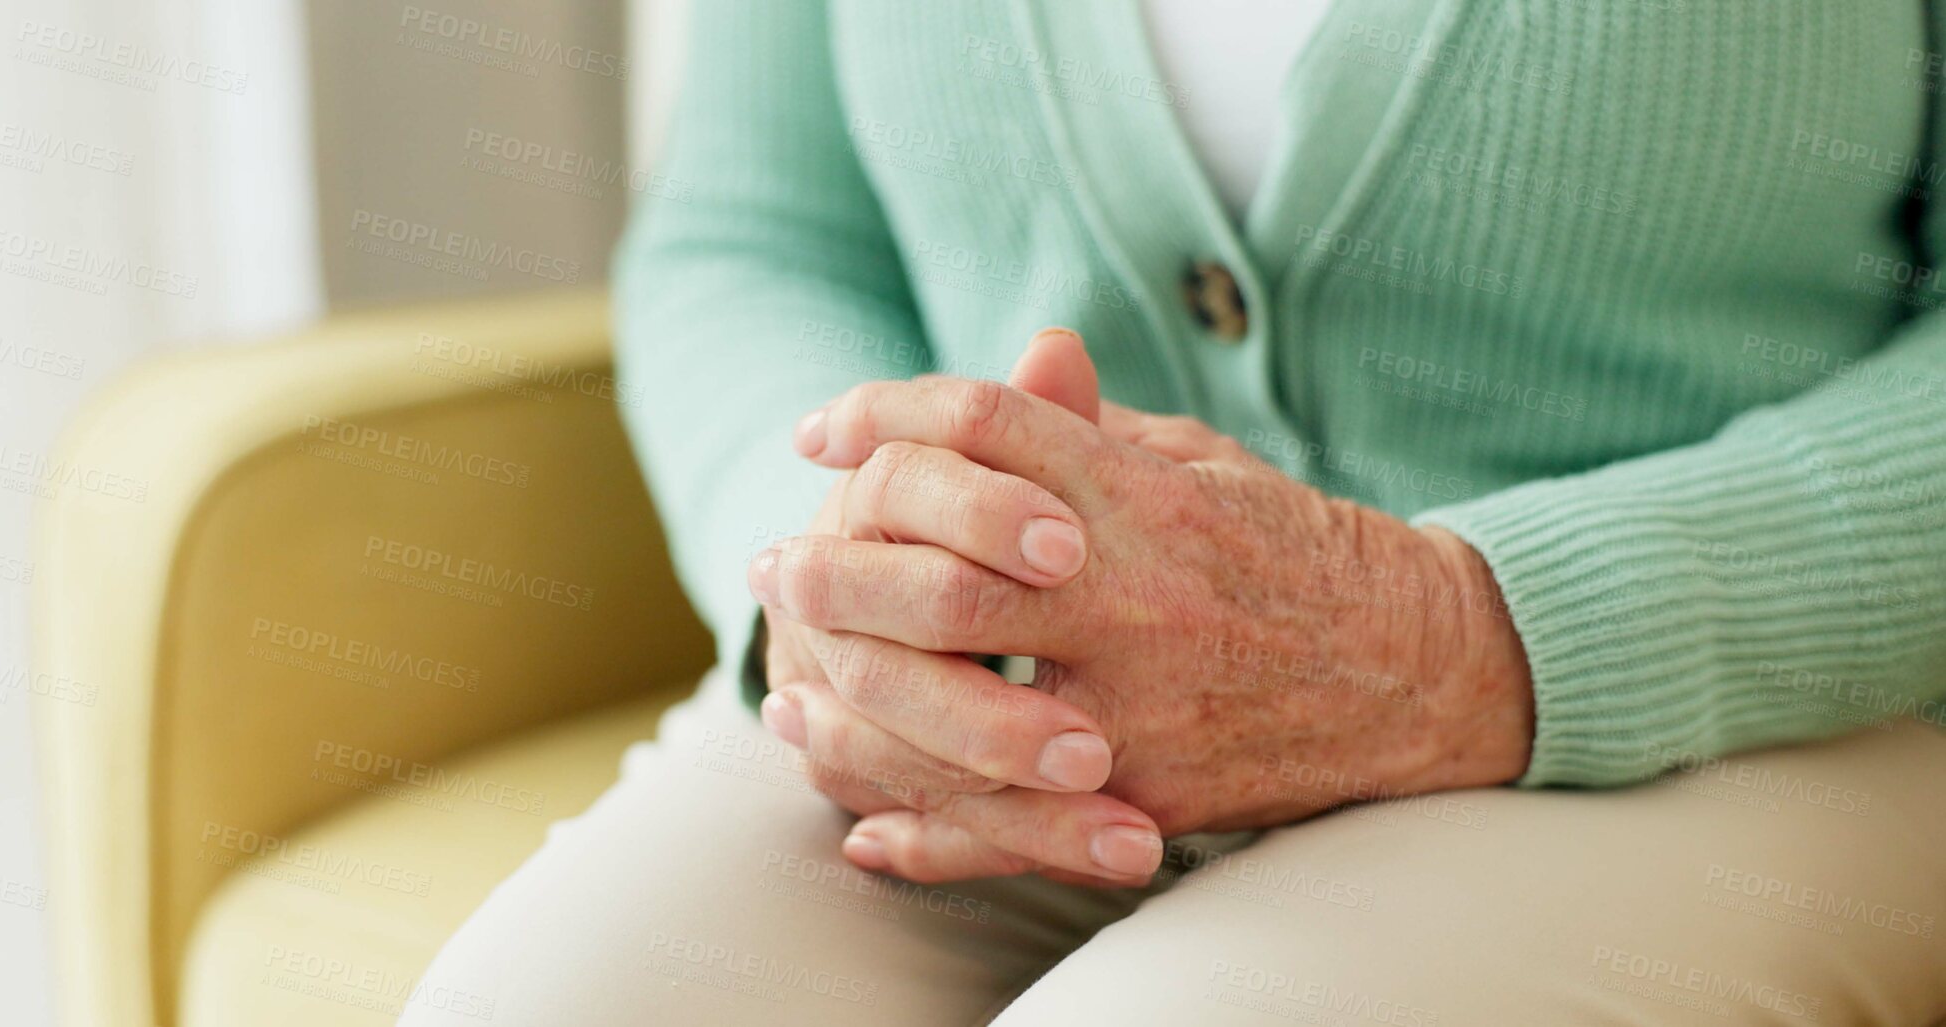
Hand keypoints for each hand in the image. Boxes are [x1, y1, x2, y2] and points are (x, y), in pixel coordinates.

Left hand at [762, 333, 1534, 880]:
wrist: (1418, 668)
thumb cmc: (1288, 548)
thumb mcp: (1198, 463)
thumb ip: (1095, 429)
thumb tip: (1019, 360)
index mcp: (1144, 495)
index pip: (986, 427)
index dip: (885, 414)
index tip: (818, 431)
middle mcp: (1137, 594)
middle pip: (945, 576)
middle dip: (839, 573)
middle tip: (775, 571)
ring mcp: (1144, 703)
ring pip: (961, 713)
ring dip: (854, 710)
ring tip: (785, 704)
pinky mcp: (1157, 793)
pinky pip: (1021, 826)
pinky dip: (933, 836)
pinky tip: (865, 827)